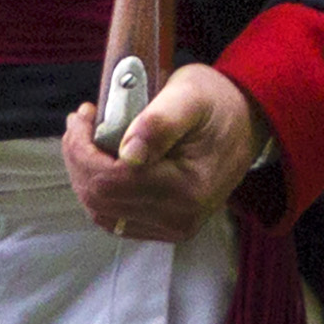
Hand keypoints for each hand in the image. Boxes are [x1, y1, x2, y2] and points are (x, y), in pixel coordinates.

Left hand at [62, 62, 269, 242]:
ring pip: (101, 211)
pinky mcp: (166, 227)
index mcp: (186, 187)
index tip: (81, 117)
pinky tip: (104, 162)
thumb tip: (128, 152)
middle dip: (79, 159)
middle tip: (81, 124)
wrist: (245, 125)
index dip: (81, 150)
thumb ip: (159, 123)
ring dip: (86, 175)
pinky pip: (115, 218)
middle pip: (99, 199)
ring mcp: (173, 227)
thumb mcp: (190, 95)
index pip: (109, 180)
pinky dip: (101, 190)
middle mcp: (179, 217)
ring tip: (89, 140)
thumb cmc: (217, 104)